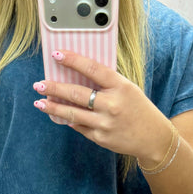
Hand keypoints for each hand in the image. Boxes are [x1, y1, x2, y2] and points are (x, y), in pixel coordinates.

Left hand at [32, 49, 169, 162]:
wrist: (153, 138)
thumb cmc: (139, 109)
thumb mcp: (128, 89)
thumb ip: (106, 83)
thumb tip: (78, 77)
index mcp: (120, 87)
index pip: (92, 69)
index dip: (72, 60)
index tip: (56, 55)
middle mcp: (112, 105)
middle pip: (76, 94)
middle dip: (54, 88)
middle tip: (39, 84)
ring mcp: (105, 124)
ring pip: (72, 114)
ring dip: (53, 107)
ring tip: (39, 102)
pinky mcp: (101, 138)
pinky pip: (79, 127)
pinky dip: (68, 120)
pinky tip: (58, 116)